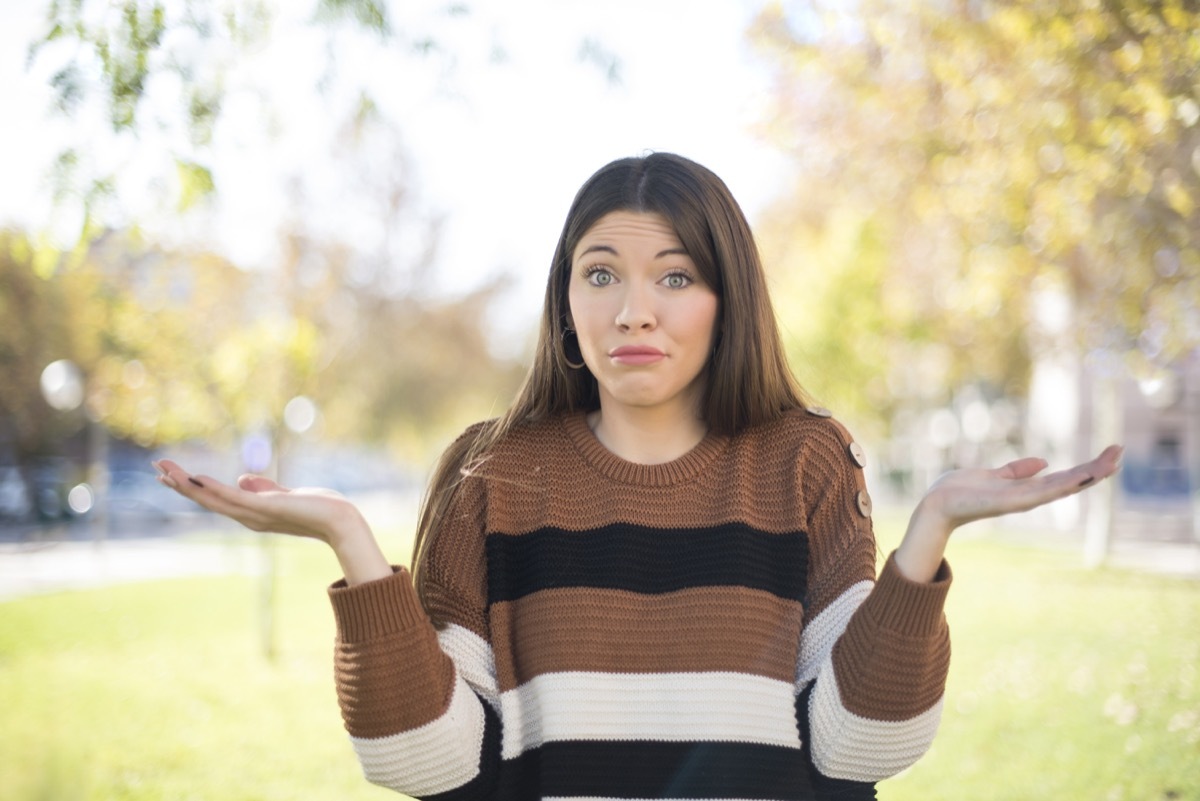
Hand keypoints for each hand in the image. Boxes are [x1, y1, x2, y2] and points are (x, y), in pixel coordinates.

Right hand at [153, 459, 363, 542]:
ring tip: (164, 470)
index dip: (193, 488)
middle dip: (181, 484)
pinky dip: (212, 488)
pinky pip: (232, 497)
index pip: (215, 500)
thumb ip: (263, 488)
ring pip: (212, 499)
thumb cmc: (318, 508)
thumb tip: (242, 479)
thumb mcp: (285, 494)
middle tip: (157, 468)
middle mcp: (247, 517)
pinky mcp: (265, 508)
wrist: (339, 520)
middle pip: (206, 500)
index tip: (173, 475)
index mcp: (251, 513)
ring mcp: (254, 514)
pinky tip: (195, 478)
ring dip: (187, 484)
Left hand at [895, 444, 1123, 581]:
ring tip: (1112, 460)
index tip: (1109, 453)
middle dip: (1096, 469)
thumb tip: (1043, 462)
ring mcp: (1022, 501)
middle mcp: (1028, 497)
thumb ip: (1016, 471)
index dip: (1087, 468)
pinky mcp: (1011, 502)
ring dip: (1088, 474)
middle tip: (1119, 451)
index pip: (1064, 478)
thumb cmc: (959, 491)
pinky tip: (1081, 475)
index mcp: (1025, 490)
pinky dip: (1062, 484)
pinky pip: (1042, 492)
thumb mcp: (992, 475)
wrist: (936, 504)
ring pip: (1063, 487)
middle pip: (1070, 482)